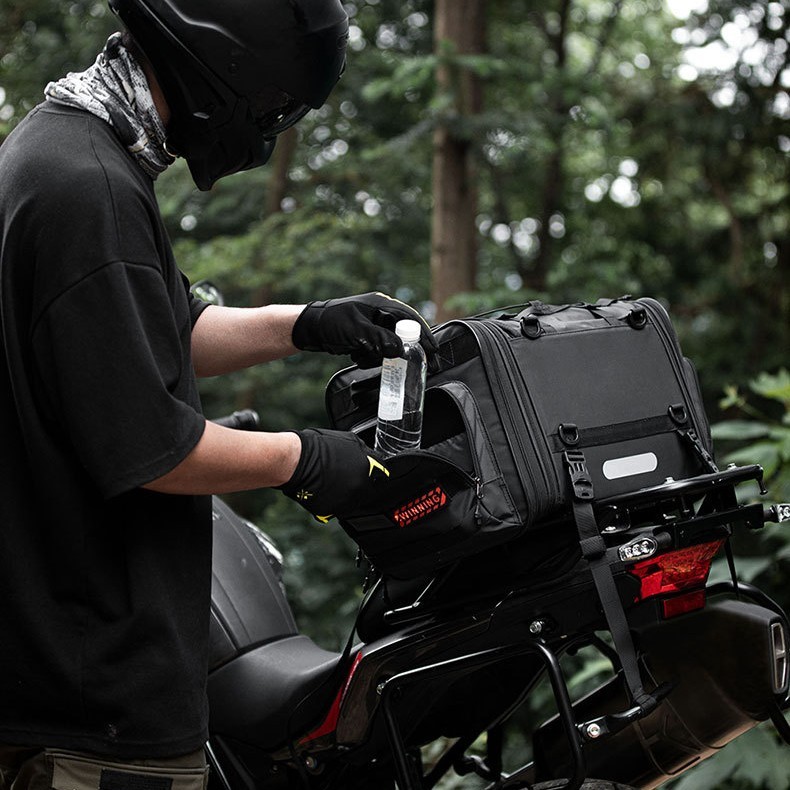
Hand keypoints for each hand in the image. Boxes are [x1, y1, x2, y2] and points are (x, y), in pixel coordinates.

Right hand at [278, 428, 390, 521]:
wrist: (296, 462)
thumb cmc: (316, 447)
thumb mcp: (348, 440)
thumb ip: (362, 451)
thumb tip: (367, 456)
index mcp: (367, 467)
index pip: (382, 473)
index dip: (374, 472)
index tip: (370, 473)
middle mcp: (360, 486)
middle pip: (368, 489)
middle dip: (359, 484)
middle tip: (345, 477)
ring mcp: (347, 500)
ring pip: (353, 501)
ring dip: (347, 495)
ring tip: (332, 483)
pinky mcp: (333, 511)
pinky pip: (337, 509)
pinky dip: (333, 502)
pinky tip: (323, 490)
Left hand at [292, 292, 437, 367]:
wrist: (310, 328)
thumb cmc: (331, 323)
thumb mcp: (356, 330)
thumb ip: (379, 339)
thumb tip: (400, 350)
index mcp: (382, 304)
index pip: (410, 319)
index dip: (423, 335)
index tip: (432, 351)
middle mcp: (381, 314)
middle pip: (403, 334)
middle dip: (403, 350)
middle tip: (417, 366)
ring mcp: (374, 326)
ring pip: (390, 346)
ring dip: (379, 355)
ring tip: (362, 355)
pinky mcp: (367, 337)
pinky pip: (378, 350)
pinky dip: (370, 356)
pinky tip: (356, 354)